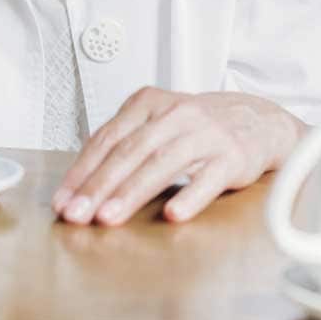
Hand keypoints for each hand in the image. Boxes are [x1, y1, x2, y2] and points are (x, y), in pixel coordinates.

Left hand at [51, 88, 306, 225]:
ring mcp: (206, 133)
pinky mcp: (233, 155)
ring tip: (110, 217)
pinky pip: (209, 178)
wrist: (257, 120)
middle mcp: (178, 113)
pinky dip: (190, 196)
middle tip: (77, 215)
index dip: (83, 171)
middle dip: (100, 185)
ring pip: (164, 162)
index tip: (63, 201)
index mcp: (152, 102)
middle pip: (132, 150)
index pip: (109, 137)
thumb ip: (123, 145)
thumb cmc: (197, 128)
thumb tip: (78, 188)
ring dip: (133, 192)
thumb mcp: (158, 123)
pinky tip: (172, 214)